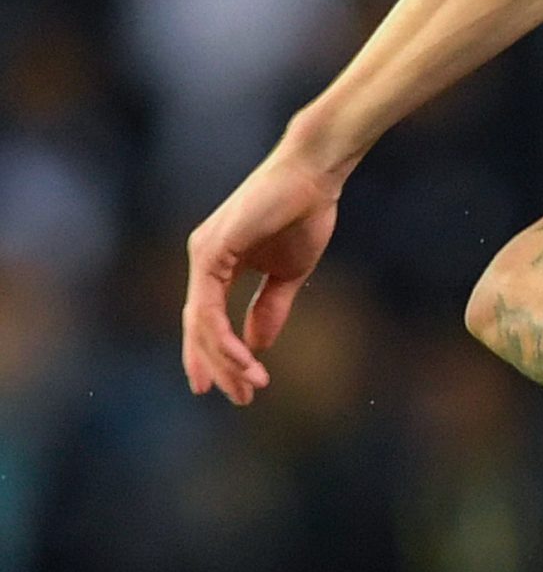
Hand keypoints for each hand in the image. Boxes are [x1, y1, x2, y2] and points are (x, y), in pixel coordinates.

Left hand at [182, 138, 350, 405]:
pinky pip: (209, 308)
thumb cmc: (305, 212)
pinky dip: (224, 338)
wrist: (315, 174)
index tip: (228, 387)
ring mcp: (203, 255)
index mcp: (218, 263)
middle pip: (198, 327)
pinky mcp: (211, 253)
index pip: (206, 318)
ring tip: (250, 385)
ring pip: (201, 324)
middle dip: (217, 366)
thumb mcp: (289, 272)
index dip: (212, 354)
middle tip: (237, 397)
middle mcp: (203, 259)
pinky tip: (245, 357)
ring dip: (225, 360)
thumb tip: (258, 345)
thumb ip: (270, 307)